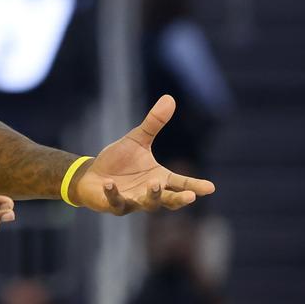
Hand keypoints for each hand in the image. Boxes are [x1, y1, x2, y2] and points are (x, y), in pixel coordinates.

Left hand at [72, 95, 214, 214]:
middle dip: (179, 199)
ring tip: (154, 184)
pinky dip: (113, 193)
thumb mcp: (138, 139)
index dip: (195, 185)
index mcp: (160, 179)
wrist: (93, 176)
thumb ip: (154, 123)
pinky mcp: (114, 204)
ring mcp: (133, 201)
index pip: (181, 184)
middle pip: (169, 200)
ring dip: (152, 196)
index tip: (211, 188)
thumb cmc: (119, 160)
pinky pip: (116, 201)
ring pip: (147, 204)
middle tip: (191, 196)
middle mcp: (149, 194)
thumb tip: (170, 98)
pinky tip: (110, 183)